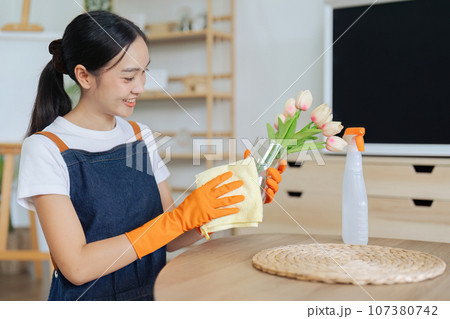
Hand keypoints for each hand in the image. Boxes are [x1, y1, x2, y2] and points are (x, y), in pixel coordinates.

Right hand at [126, 171, 243, 257]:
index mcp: (202, 190)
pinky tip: (237, 209)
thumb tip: (211, 189)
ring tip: (243, 196)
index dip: (223, 177)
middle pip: (223, 189)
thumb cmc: (186, 207)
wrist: (181, 218)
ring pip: (225, 200)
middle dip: (233, 185)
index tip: (230, 173)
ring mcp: (209, 205)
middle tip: (241, 182)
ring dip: (235, 198)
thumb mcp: (194, 196)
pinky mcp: (210, 214)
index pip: (215, 181)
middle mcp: (207, 196)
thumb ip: (203, 192)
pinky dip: (230, 211)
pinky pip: (223, 212)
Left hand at [244, 149, 286, 203]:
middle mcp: (270, 183)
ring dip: (274, 184)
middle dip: (276, 174)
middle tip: (270, 170)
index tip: (282, 161)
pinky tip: (268, 190)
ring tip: (268, 181)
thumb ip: (248, 160)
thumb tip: (247, 151)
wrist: (242, 193)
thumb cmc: (248, 180)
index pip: (278, 170)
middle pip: (278, 179)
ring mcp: (268, 191)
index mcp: (268, 175)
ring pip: (276, 188)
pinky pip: (271, 198)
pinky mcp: (265, 199)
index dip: (282, 166)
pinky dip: (270, 194)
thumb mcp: (248, 169)